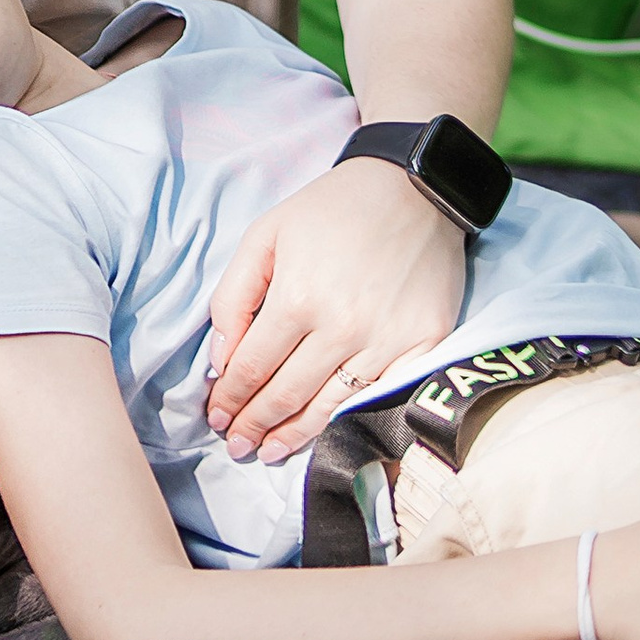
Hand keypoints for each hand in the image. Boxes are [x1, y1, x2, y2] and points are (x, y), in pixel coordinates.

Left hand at [204, 159, 467, 463]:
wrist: (414, 188)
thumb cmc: (332, 209)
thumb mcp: (266, 235)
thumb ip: (233, 297)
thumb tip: (220, 362)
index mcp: (297, 297)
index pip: (253, 368)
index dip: (231, 398)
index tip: (216, 416)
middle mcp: (342, 327)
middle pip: (286, 395)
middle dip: (253, 425)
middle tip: (235, 446)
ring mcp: (386, 342)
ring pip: (330, 407)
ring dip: (293, 436)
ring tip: (268, 451)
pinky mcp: (423, 346)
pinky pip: (378, 398)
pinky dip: (349, 421)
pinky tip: (326, 434)